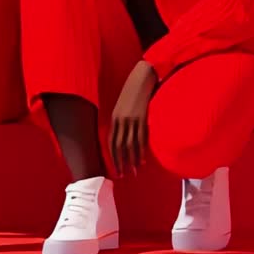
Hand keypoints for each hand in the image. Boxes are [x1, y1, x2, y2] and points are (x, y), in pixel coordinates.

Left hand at [108, 61, 157, 176]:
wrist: (141, 78)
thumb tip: (122, 135)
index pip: (111, 142)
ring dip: (132, 160)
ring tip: (134, 171)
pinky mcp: (142, 118)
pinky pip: (141, 138)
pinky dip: (141, 150)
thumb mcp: (123, 106)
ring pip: (130, 144)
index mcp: (114, 118)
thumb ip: (121, 120)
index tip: (115, 169)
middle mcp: (120, 120)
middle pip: (119, 146)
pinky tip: (142, 159)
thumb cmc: (133, 92)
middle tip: (123, 175)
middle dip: (121, 162)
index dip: (113, 157)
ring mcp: (131, 119)